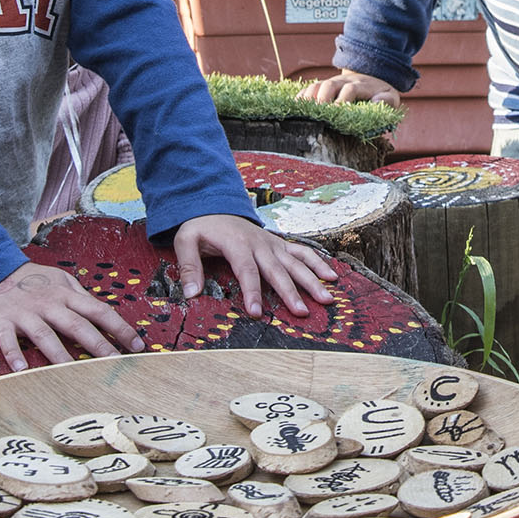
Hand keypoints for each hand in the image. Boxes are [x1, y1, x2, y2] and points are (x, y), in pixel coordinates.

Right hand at [0, 260, 145, 368]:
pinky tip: (21, 370)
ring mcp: (25, 314)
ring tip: (72, 374)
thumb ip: (79, 295)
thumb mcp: (58, 279)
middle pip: (77, 325)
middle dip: (99, 345)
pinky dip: (13, 354)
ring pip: (45, 335)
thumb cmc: (28, 279)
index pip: (99, 311)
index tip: (137, 345)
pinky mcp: (1, 322)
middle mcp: (48, 304)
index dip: (119, 328)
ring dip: (59, 355)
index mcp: (65, 294)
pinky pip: (8, 340)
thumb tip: (103, 311)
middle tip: (115, 364)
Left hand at [173, 213, 337, 317]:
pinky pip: (302, 252)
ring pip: (296, 263)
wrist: (214, 203)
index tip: (257, 314)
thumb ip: (189, 266)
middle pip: (278, 270)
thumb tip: (191, 294)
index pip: (247, 271)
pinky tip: (331, 276)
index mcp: (237, 244)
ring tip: (327, 298)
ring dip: (313, 280)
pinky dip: (318, 263)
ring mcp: (272, 243)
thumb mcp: (186, 240)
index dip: (253, 293)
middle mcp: (260, 244)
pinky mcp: (279, 244)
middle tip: (303, 313)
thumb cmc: (201, 226)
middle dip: (291, 292)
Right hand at [294, 69, 401, 106]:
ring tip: (305, 114)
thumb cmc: (380, 93)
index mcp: (361, 85)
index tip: (339, 115)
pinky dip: (301, 98)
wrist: (371, 77)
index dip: (343, 101)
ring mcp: (331, 83)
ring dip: (309, 99)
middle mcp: (343, 82)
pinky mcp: (323, 87)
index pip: (350, 89)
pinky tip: (296, 109)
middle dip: (323, 100)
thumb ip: (386, 100)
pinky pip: (308, 89)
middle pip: (329, 85)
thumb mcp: (391, 96)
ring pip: (316, 85)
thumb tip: (375, 103)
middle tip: (320, 116)